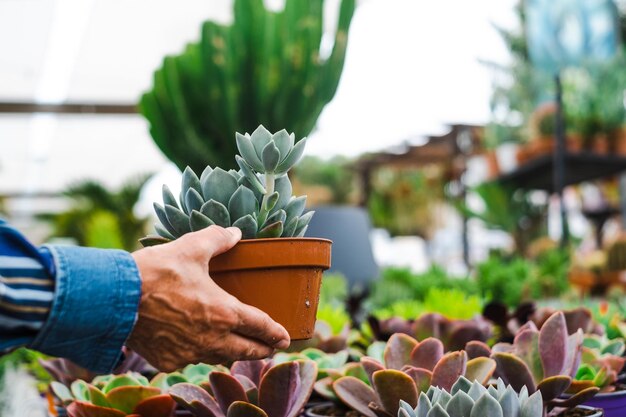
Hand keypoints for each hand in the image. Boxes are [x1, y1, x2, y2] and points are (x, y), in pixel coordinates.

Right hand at [127, 225, 289, 371]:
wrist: (115, 298)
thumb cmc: (156, 271)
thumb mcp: (192, 247)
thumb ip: (218, 239)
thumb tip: (235, 233)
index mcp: (224, 313)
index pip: (260, 326)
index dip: (276, 333)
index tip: (286, 338)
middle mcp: (211, 339)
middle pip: (246, 351)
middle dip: (261, 350)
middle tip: (270, 348)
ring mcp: (189, 353)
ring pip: (219, 357)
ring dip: (232, 352)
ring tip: (237, 347)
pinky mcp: (167, 360)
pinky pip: (191, 359)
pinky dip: (198, 353)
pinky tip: (197, 345)